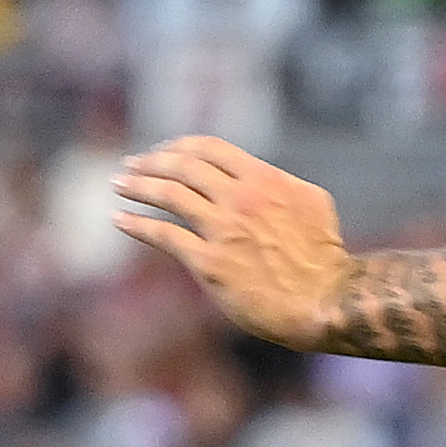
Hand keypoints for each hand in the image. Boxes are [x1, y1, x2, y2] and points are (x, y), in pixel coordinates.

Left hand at [111, 136, 352, 351]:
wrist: (326, 300)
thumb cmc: (323, 256)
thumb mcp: (310, 201)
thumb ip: (276, 183)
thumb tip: (253, 176)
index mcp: (264, 179)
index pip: (210, 148)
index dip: (179, 146)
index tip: (161, 151)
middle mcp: (241, 198)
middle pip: (183, 167)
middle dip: (152, 162)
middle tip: (131, 166)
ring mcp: (224, 230)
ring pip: (169, 195)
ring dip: (138, 186)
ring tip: (119, 184)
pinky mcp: (211, 263)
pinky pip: (164, 236)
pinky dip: (137, 225)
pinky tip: (120, 219)